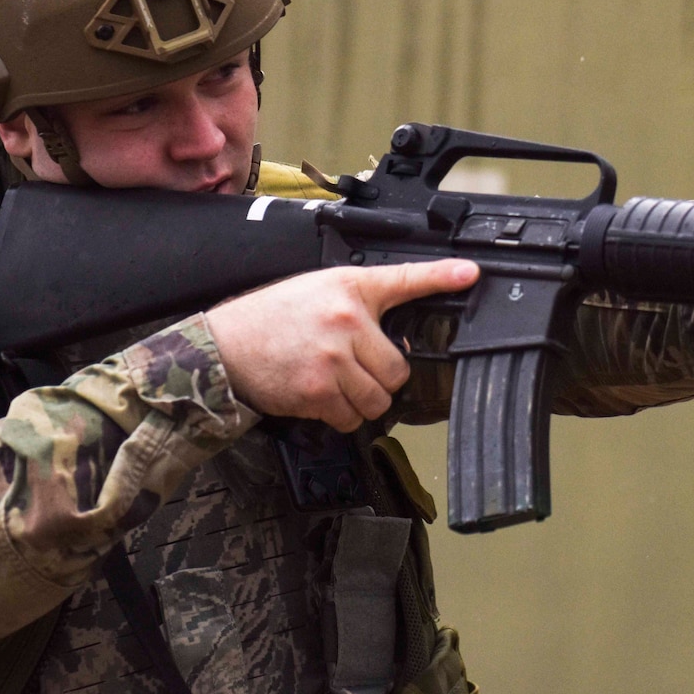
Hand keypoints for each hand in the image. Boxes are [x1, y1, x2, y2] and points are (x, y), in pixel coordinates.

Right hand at [205, 259, 479, 429]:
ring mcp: (333, 359)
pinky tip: (321, 396)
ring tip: (338, 383)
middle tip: (355, 368)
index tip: (470, 274)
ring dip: (363, 401)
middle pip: (397, 369)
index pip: (404, 279)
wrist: (224, 345)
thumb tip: (396, 338)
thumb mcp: (318, 291)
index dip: (441, 277)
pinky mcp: (318, 392)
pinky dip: (341, 416)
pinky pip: (351, 418)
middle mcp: (345, 321)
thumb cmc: (271, 318)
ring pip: (378, 399)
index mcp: (348, 289)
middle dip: (381, 377)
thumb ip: (359, 307)